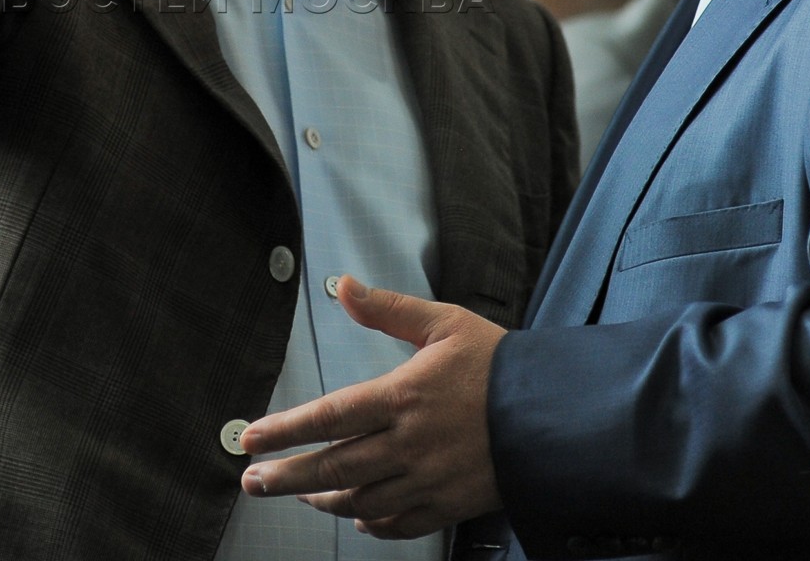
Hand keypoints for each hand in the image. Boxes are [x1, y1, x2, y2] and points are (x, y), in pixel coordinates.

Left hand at [239, 277, 504, 539]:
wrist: (559, 415)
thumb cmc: (500, 365)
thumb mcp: (445, 323)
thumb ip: (388, 310)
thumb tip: (345, 286)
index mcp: (403, 397)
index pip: (328, 417)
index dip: (284, 431)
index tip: (250, 438)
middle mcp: (409, 444)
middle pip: (333, 468)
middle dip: (286, 476)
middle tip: (253, 480)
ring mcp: (428, 480)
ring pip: (360, 501)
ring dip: (322, 500)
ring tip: (297, 494)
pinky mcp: (449, 504)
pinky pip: (399, 523)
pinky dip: (370, 523)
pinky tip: (355, 517)